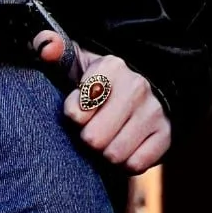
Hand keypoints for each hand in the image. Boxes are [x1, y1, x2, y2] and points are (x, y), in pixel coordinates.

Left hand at [31, 28, 171, 173]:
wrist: (145, 87)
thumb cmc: (99, 80)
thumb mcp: (76, 59)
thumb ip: (53, 48)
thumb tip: (45, 48)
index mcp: (111, 67)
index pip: (76, 111)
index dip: (73, 115)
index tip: (79, 109)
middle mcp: (136, 87)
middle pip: (94, 138)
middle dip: (88, 138)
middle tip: (93, 128)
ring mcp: (154, 112)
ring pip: (115, 154)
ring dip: (106, 152)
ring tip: (109, 137)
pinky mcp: (166, 135)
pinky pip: (136, 164)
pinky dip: (126, 163)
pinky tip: (125, 147)